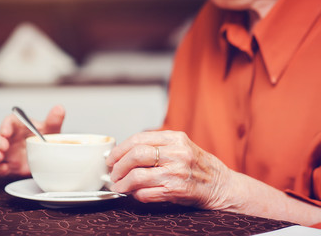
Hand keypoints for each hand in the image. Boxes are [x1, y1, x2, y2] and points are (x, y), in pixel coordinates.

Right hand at [0, 105, 64, 176]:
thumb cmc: (46, 140)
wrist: (49, 160)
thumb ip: (54, 120)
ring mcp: (6, 154)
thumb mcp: (52, 131)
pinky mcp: (6, 167)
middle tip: (4, 146)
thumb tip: (59, 108)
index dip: (5, 125)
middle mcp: (10, 140)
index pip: (9, 122)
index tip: (6, 131)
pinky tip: (4, 169)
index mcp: (19, 127)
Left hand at [106, 130, 234, 209]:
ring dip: (123, 183)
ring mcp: (177, 172)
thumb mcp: (181, 147)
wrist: (221, 185)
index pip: (139, 139)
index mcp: (175, 138)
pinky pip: (146, 193)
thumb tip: (125, 153)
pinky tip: (135, 193)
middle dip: (118, 166)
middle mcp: (177, 153)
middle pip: (136, 155)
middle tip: (113, 172)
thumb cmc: (199, 166)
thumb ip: (158, 146)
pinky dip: (135, 194)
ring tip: (119, 185)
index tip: (112, 157)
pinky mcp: (176, 190)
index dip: (120, 149)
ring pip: (137, 176)